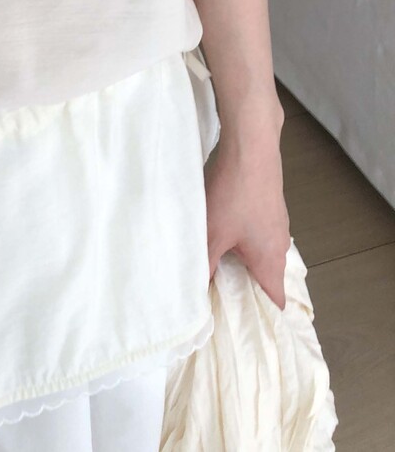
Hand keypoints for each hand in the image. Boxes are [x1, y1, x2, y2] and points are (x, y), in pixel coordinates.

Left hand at [204, 104, 289, 308]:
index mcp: (271, 262)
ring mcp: (275, 225)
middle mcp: (279, 247)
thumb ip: (205, 266)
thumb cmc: (234, 193)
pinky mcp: (268, 207)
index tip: (241, 328)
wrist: (250, 146)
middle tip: (218, 302)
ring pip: (258, 255)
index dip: (260, 318)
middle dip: (243, 291)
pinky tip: (220, 236)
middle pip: (265, 280)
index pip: (274, 303)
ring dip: (240, 263)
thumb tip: (196, 294)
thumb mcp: (213, 234)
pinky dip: (241, 242)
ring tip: (215, 271)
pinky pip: (256, 235)